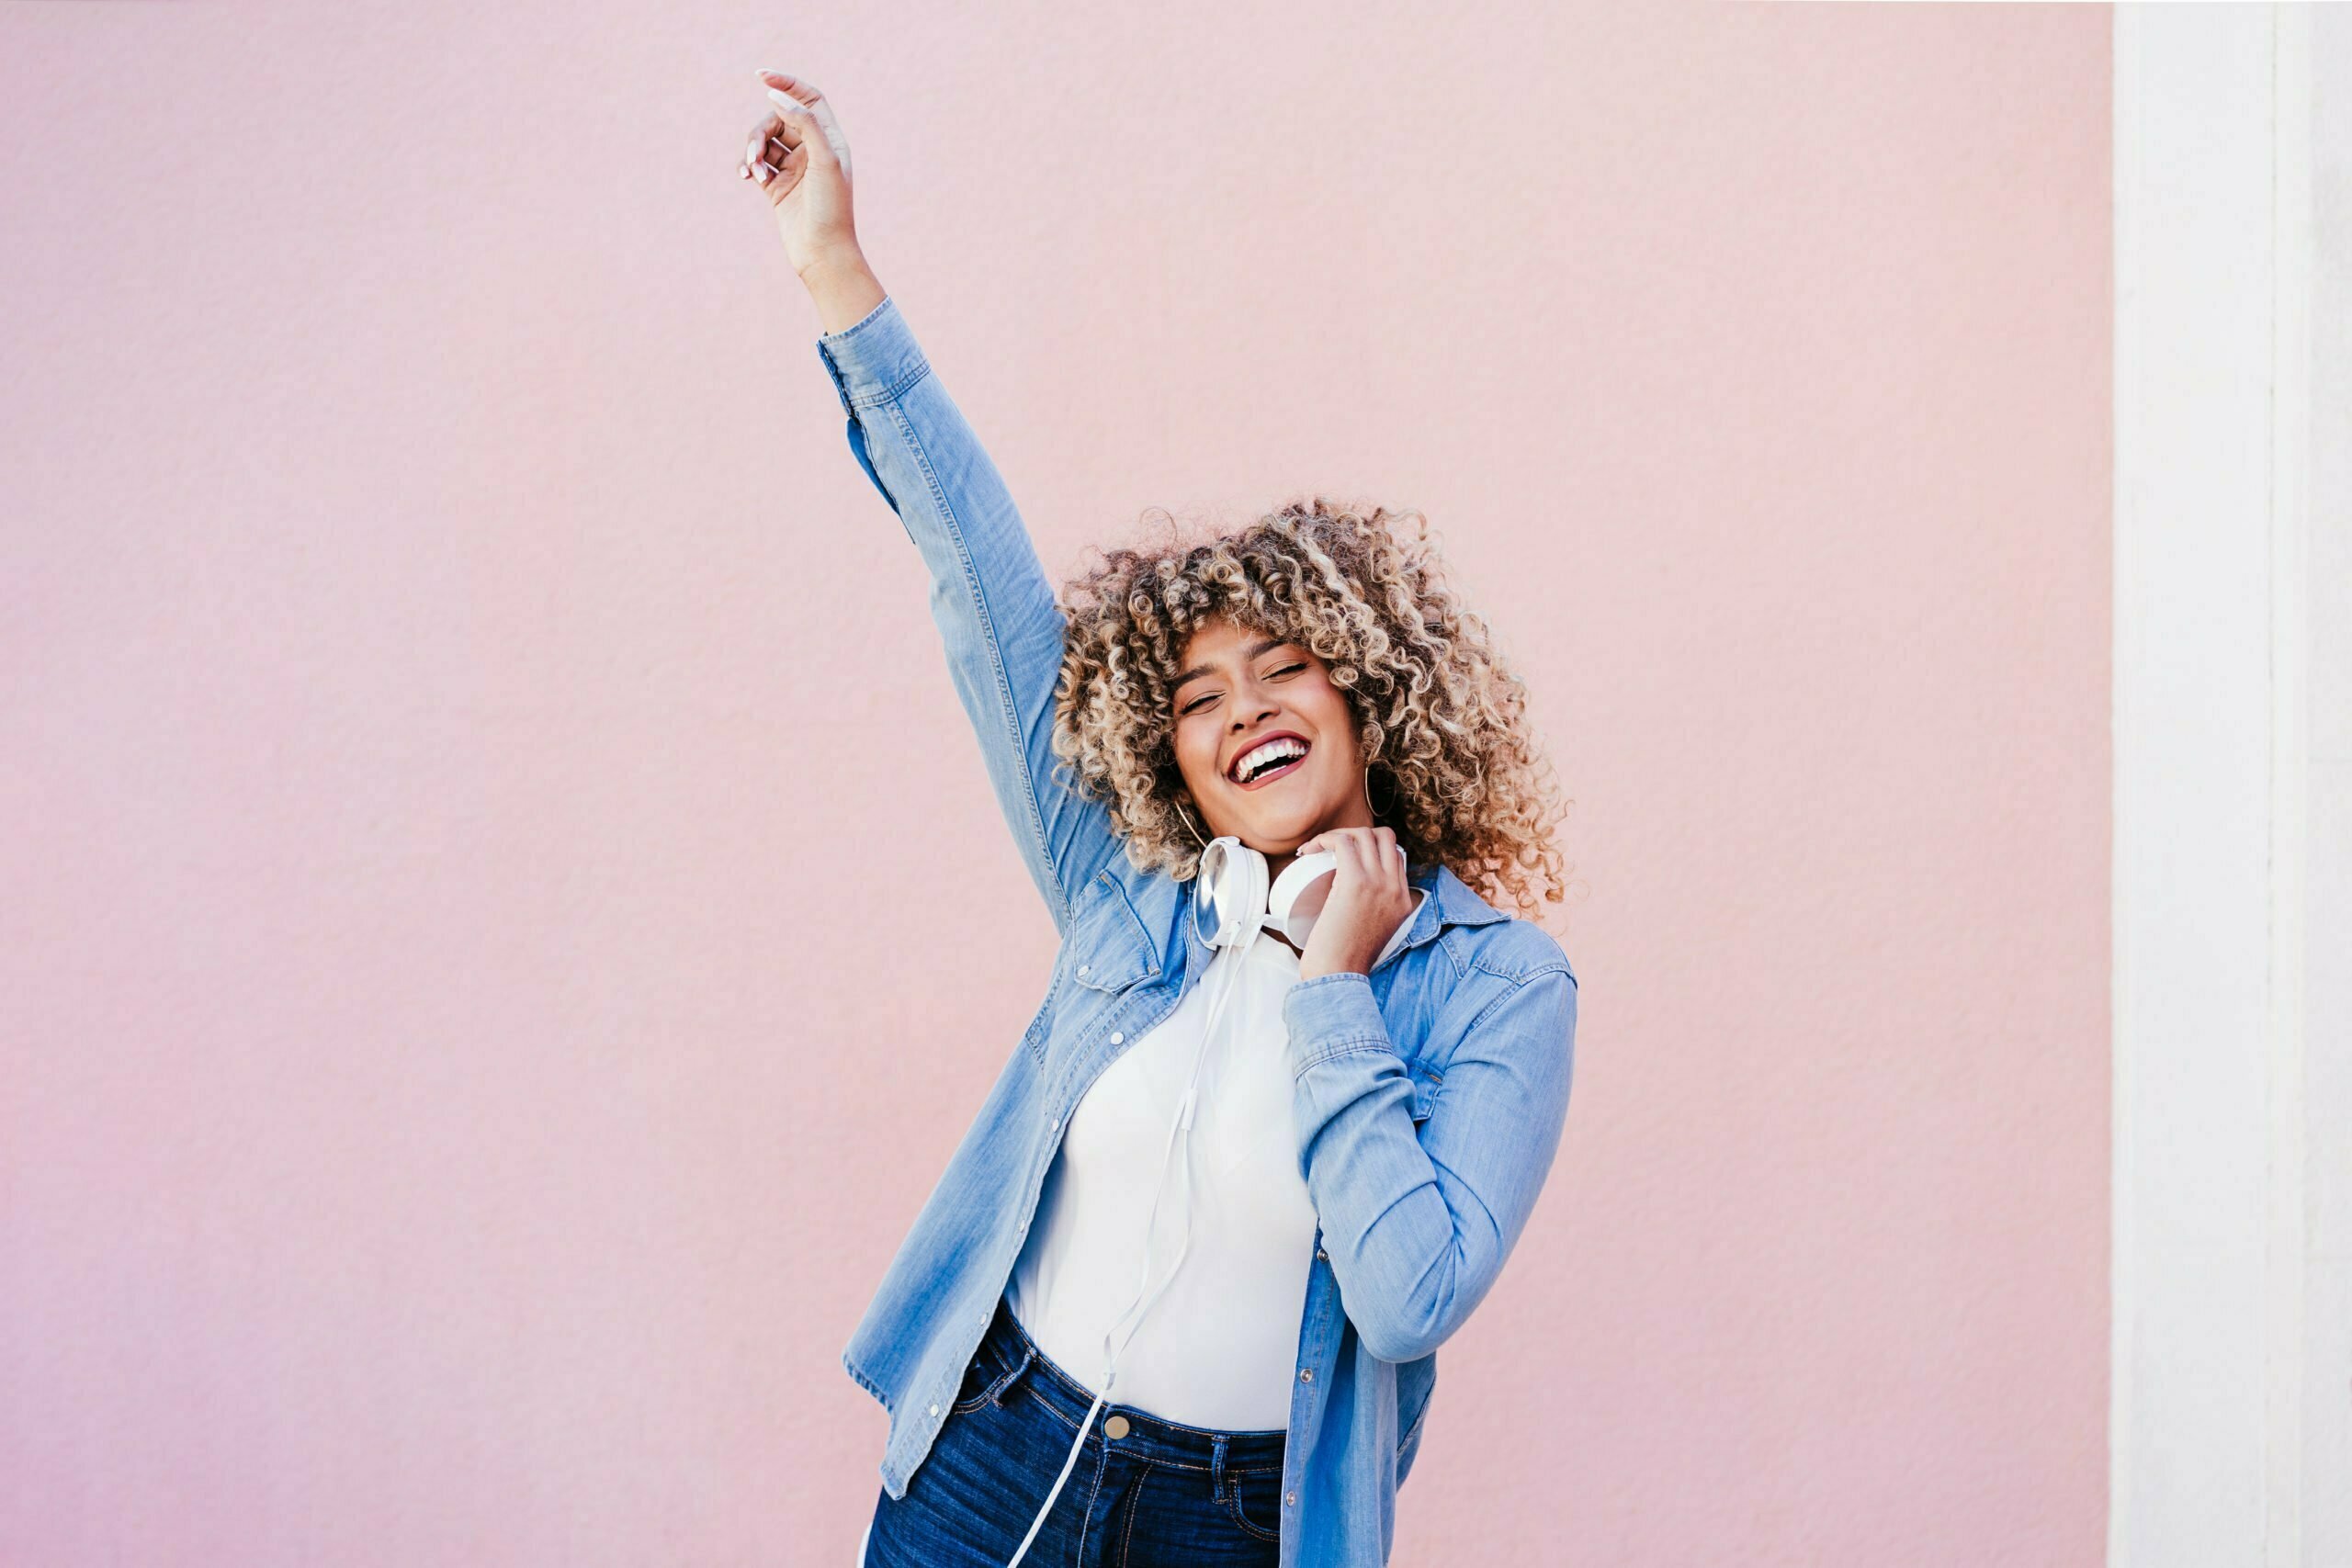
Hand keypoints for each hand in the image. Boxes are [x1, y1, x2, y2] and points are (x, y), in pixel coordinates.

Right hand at [739, 71, 860, 280]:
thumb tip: (777, 97)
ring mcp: (794, 168)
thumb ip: (804, 123)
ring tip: (754, 172)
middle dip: (761, 131)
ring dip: (753, 151)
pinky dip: (748, 166)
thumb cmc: (831, 209)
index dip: (786, 83)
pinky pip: (756, 165)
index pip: (809, 98)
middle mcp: (812, 150)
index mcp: (830, 139)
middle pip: (779, 120)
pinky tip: (746, 177)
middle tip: (756, 153)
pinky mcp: (777, 187)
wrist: (823, 254)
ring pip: (764, 142)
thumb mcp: (824, 160)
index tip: (761, 76)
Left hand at [1292, 826, 1414, 980]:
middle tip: (1331, 848)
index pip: (1396, 856)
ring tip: (1316, 849)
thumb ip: (1372, 915)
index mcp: (1403, 901)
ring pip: (1364, 834)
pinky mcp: (1356, 883)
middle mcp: (1395, 888)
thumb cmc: (1344, 960)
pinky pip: (1342, 842)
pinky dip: (1323, 839)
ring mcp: (1379, 884)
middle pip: (1385, 837)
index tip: (1344, 856)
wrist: (1339, 976)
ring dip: (1336, 835)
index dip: (1370, 848)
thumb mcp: (1372, 933)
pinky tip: (1310, 850)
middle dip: (1356, 834)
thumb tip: (1350, 898)